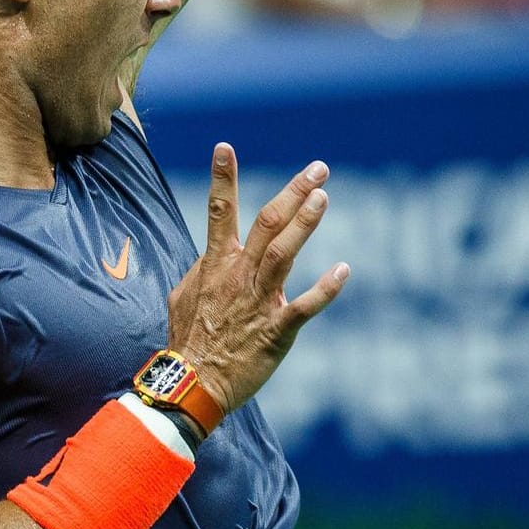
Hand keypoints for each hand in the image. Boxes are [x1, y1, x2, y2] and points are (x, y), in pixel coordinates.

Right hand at [165, 143, 348, 414]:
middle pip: (267, 223)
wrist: (193, 382)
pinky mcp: (276, 330)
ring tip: (323, 197)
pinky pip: (304, 307)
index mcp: (217, 264)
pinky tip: (344, 270)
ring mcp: (258, 301)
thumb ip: (202, 270)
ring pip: (284, 253)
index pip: (218, 212)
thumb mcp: (183, 296)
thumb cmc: (188, 339)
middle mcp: (239, 275)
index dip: (221, 178)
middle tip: (318, 168)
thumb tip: (210, 255)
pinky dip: (325, 289)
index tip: (224, 147)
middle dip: (292, 192)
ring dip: (305, 223)